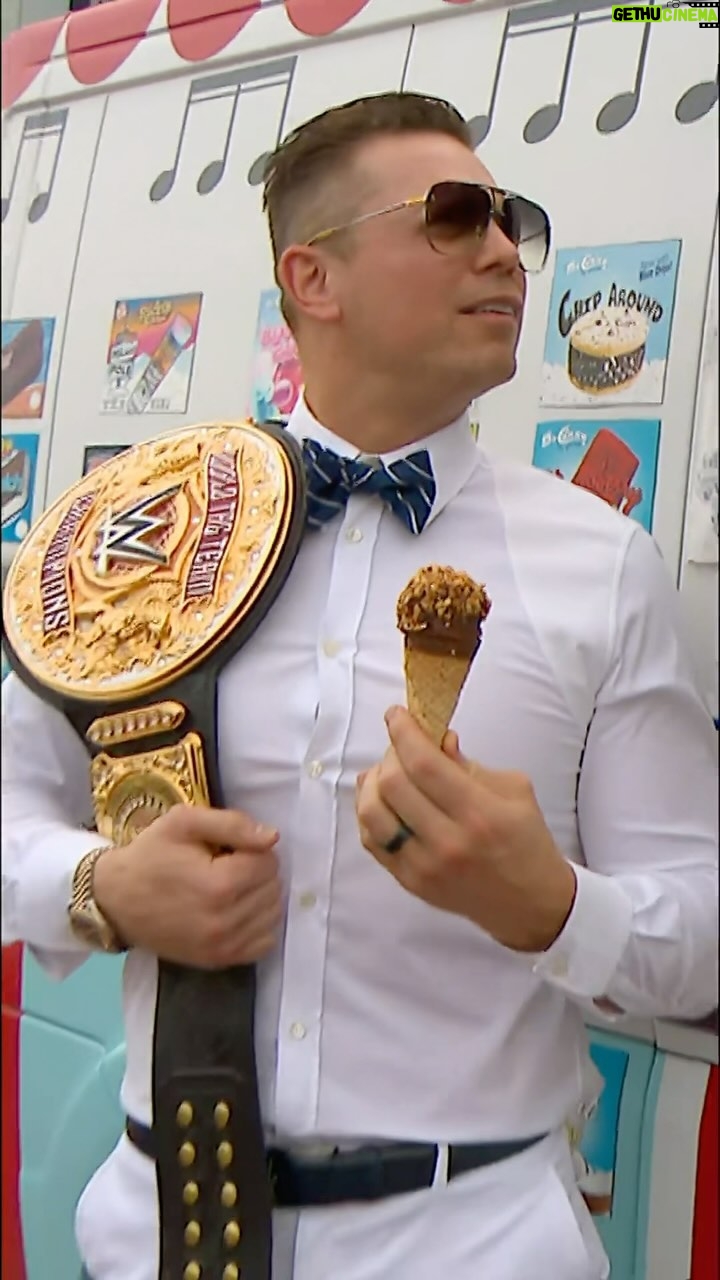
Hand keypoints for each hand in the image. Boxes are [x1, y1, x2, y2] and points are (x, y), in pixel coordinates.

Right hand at [93, 805, 282, 968]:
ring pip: (272, 915)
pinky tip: (236, 911)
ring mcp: (223, 946)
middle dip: (257, 871)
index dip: (252, 849)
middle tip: (227, 865)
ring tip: (230, 887)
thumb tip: (272, 837)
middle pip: (273, 888)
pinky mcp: (219, 961)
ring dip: (260, 897)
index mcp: (220, 884)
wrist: (113, 899)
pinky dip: (258, 925)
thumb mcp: (183, 822)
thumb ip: (232, 824)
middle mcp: (225, 921)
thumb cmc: (149, 855)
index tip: (227, 849)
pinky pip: (264, 943)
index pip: (269, 862)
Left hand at [355, 706, 575, 951]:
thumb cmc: (526, 841)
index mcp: (480, 813)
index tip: (396, 714)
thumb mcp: (514, 791)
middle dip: (391, 754)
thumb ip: (470, 764)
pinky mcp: (410, 882)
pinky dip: (369, 812)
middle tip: (401, 746)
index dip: (403, 732)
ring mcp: (424, 866)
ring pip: (372, 813)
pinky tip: (381, 800)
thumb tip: (436, 739)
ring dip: (373, 783)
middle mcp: (448, 842)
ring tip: (387, 772)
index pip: (424, 764)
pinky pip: (372, 840)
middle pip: (393, 784)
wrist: (530, 903)